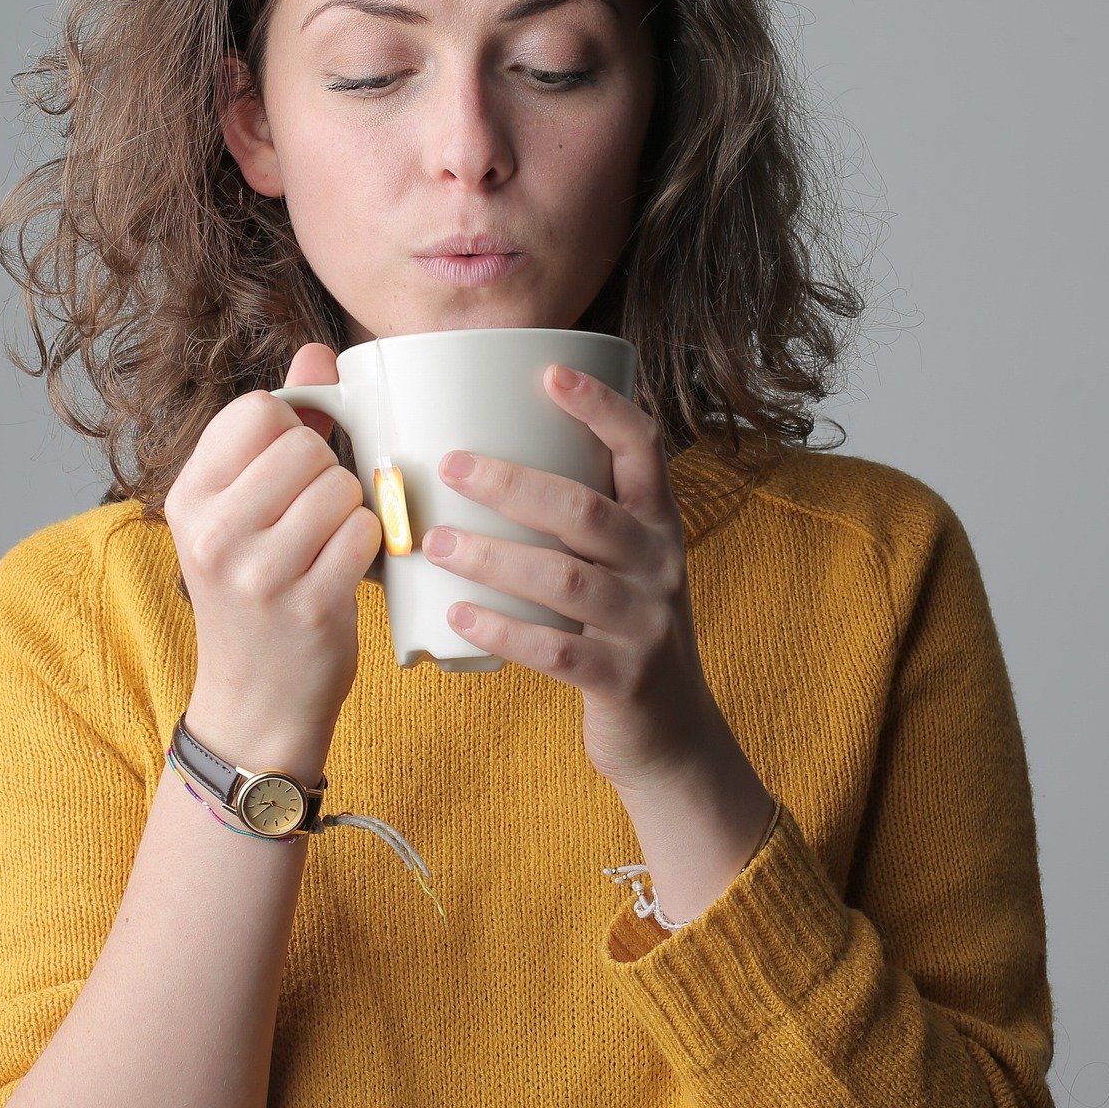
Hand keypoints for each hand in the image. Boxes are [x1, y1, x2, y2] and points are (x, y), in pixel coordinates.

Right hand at [165, 343, 383, 766]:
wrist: (255, 703)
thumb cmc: (257, 592)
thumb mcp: (244, 510)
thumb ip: (279, 427)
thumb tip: (317, 351)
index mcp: (189, 497)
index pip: (257, 410)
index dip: (293, 430)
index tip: (291, 469)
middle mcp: (213, 531)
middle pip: (305, 444)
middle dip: (326, 472)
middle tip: (311, 517)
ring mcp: (258, 572)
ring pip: (341, 486)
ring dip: (352, 510)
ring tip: (327, 544)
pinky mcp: (308, 605)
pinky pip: (367, 532)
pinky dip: (371, 545)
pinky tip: (346, 570)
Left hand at [423, 364, 716, 792]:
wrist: (673, 734)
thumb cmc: (621, 627)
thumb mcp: (621, 562)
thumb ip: (576, 516)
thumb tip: (481, 455)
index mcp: (658, 522)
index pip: (644, 448)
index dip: (601, 407)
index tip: (549, 373)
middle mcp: (660, 563)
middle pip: (587, 510)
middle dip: (513, 484)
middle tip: (450, 465)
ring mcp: (646, 623)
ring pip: (565, 580)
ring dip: (493, 558)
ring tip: (435, 543)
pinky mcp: (625, 679)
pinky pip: (558, 652)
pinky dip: (505, 631)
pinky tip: (459, 616)